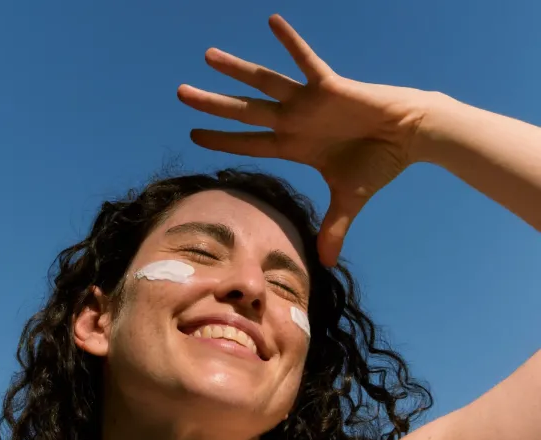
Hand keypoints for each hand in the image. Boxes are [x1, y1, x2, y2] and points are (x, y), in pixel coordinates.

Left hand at [177, 15, 430, 265]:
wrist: (409, 136)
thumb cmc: (378, 164)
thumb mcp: (349, 201)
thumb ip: (334, 230)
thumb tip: (326, 266)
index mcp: (295, 146)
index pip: (250, 144)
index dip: (222, 140)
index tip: (193, 135)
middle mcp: (295, 121)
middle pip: (244, 112)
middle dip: (213, 105)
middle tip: (180, 94)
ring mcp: (309, 102)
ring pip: (265, 84)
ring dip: (238, 71)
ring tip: (208, 56)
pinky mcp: (331, 86)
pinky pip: (307, 61)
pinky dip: (291, 42)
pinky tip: (272, 21)